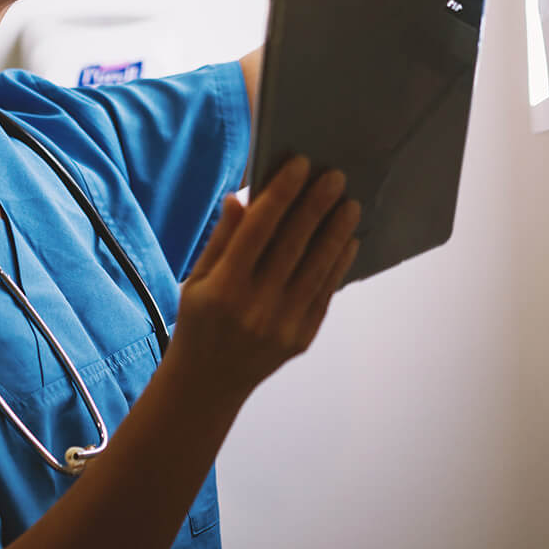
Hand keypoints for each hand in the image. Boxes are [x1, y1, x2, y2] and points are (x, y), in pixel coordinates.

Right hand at [173, 156, 360, 407]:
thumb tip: (242, 196)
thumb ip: (222, 239)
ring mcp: (282, 325)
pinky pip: (326, 293)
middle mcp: (255, 307)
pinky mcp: (302, 338)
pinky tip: (348, 240)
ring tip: (351, 204)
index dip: (281, 194)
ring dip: (337, 232)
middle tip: (335, 176)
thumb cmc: (199, 323)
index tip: (300, 164)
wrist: (208, 384)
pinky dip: (339, 264)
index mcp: (223, 287)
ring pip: (317, 268)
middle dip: (316, 206)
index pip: (257, 230)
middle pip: (293, 245)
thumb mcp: (197, 280)